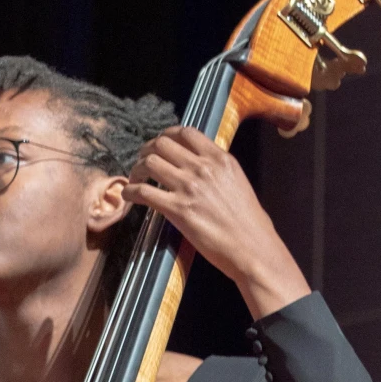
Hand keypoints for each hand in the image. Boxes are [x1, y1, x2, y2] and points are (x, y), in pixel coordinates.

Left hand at [131, 127, 309, 317]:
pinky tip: (128, 196)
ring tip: (136, 180)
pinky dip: (130, 192)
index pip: (186, 132)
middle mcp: (203, 168)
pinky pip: (143, 192)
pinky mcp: (177, 210)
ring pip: (150, 163)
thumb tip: (201, 166)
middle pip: (162, 144)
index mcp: (220, 159)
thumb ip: (218, 170)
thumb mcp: (238, 183)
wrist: (252, 248)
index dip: (167, 135)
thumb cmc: (249, 223)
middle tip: (143, 163)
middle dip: (147, 151)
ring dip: (137, 170)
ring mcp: (189, 187)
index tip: (160, 145)